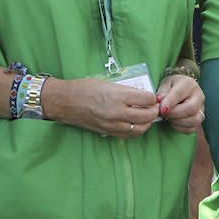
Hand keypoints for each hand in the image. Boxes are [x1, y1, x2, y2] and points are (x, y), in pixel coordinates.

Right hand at [41, 76, 158, 137]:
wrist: (64, 101)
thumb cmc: (84, 88)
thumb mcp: (108, 84)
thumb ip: (127, 91)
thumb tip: (143, 96)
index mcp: (117, 96)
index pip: (147, 99)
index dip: (152, 97)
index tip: (151, 96)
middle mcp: (116, 112)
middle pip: (147, 115)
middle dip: (154, 110)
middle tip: (153, 106)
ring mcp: (112, 124)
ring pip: (141, 128)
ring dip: (147, 122)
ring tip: (145, 115)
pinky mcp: (107, 132)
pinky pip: (129, 135)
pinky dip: (137, 130)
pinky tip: (136, 123)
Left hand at [155, 73, 204, 133]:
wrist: (179, 88)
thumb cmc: (171, 86)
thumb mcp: (164, 84)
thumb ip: (162, 93)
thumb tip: (159, 101)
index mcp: (189, 84)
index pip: (180, 94)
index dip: (170, 103)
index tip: (161, 109)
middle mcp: (198, 96)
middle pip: (191, 109)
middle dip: (174, 114)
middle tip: (163, 114)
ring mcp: (201, 108)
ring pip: (195, 120)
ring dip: (178, 122)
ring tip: (168, 117)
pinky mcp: (199, 118)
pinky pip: (191, 128)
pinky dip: (180, 128)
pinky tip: (173, 122)